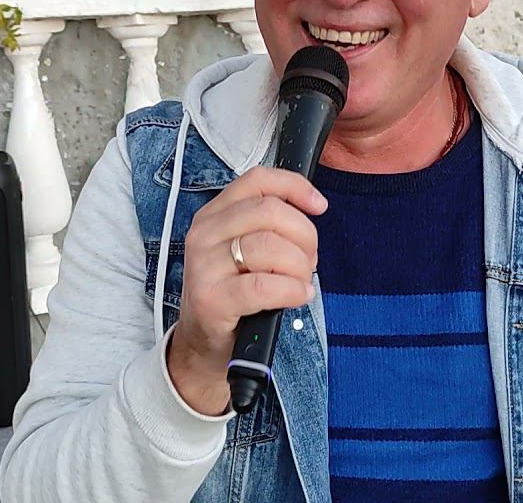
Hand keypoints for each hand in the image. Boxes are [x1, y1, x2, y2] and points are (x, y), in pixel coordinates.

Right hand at [166, 166, 325, 415]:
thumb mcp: (243, 249)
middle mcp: (204, 234)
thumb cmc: (233, 292)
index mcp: (214, 215)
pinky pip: (264, 286)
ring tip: (300, 282)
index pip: (257, 181)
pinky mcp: (211, 299)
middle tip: (308, 260)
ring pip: (270, 246)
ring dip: (299, 267)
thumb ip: (269, 224)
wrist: (203, 342)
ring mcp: (203, 266)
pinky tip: (297, 296)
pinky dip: (292, 290)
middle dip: (304, 235)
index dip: (295, 187)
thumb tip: (313, 206)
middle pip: (270, 211)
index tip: (319, 205)